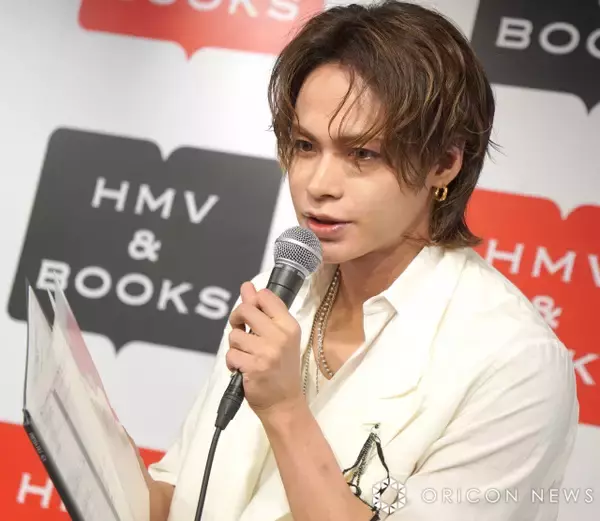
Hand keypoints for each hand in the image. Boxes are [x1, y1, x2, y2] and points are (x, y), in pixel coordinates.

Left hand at [226, 282, 302, 418]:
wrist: (284, 403)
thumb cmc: (281, 369)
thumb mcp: (278, 337)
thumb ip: (262, 311)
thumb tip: (247, 287)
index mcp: (289, 325)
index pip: (265, 296)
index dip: (251, 303)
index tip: (251, 316)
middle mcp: (280, 336)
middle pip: (245, 310)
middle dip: (237, 321)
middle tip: (242, 334)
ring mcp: (267, 351)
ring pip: (234, 335)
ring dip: (235, 346)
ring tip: (246, 356)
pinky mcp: (254, 366)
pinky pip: (231, 354)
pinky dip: (232, 362)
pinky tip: (243, 369)